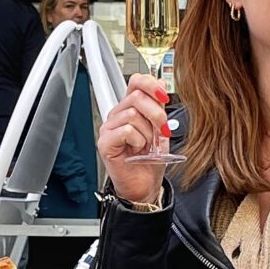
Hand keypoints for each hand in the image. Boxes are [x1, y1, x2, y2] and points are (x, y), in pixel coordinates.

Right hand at [97, 73, 173, 206]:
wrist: (145, 186)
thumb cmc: (150, 161)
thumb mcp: (160, 129)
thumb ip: (158, 107)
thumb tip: (160, 85)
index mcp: (129, 109)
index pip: (135, 82)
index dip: (151, 84)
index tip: (164, 96)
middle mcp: (117, 116)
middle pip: (136, 97)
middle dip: (156, 114)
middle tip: (161, 130)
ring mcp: (108, 129)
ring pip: (132, 114)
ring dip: (147, 132)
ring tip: (147, 145)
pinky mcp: (105, 142)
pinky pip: (126, 130)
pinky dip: (138, 141)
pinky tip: (137, 150)